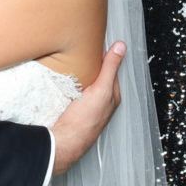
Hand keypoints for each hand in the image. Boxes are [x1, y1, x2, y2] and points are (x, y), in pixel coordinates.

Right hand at [49, 41, 124, 174]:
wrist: (64, 141)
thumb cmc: (85, 120)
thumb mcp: (102, 88)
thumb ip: (111, 67)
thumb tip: (121, 47)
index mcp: (112, 95)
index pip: (110, 68)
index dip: (103, 55)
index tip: (94, 44)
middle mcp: (101, 100)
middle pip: (97, 75)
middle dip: (89, 64)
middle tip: (80, 52)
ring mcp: (87, 104)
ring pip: (84, 83)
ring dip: (78, 73)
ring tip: (70, 63)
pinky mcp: (73, 107)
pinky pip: (73, 90)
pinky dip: (70, 83)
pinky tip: (64, 79)